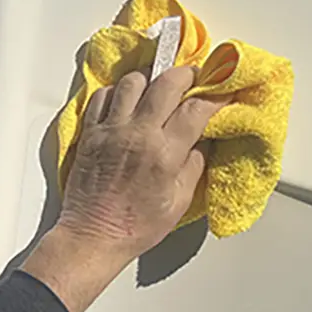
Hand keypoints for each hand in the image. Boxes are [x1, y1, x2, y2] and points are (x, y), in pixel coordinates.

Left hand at [22, 66, 226, 311]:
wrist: (92, 237)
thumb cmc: (135, 227)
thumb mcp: (178, 203)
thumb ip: (193, 167)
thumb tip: (201, 142)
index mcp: (164, 154)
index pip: (195, 109)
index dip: (213, 96)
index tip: (221, 92)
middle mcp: (137, 135)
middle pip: (166, 83)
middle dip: (185, 74)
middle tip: (193, 77)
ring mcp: (110, 130)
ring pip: (132, 81)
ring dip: (150, 78)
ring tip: (158, 86)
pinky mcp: (90, 133)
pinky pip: (103, 96)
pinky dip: (118, 92)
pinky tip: (128, 101)